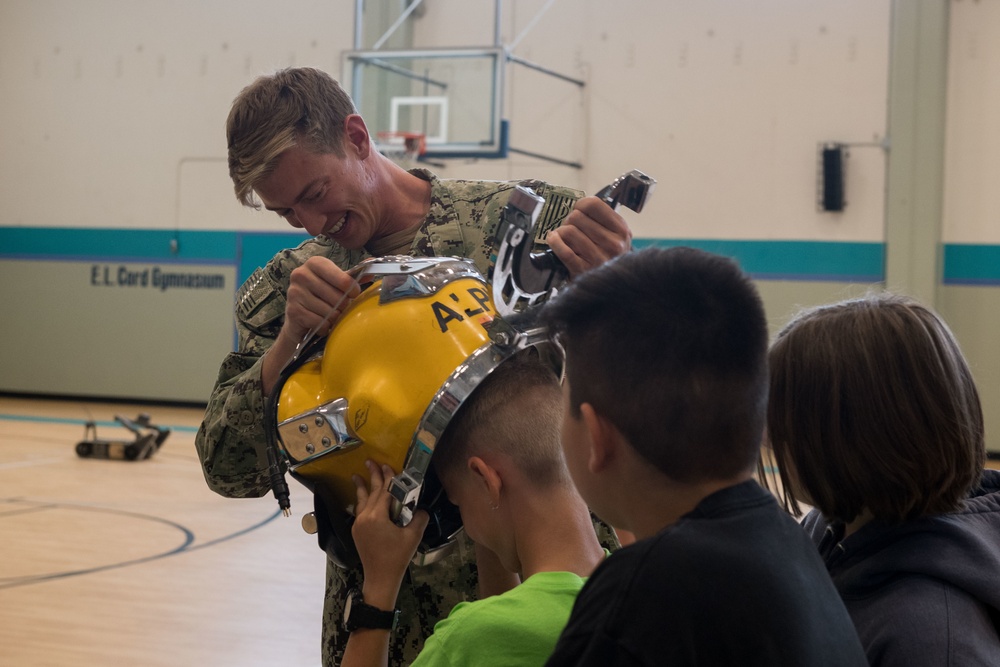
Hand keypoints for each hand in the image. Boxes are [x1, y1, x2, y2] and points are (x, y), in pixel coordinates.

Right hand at [284, 256, 361, 340]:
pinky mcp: (292, 311)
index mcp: (315, 263)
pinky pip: (319, 322)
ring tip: (330, 316)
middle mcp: (301, 274)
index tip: (354, 294)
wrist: (298, 318)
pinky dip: (324, 327)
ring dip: (334, 318)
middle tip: (340, 308)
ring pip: (328, 311)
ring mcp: (294, 292)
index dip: (352, 289)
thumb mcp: (336, 283)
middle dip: (343, 306)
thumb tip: (371, 265)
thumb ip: (352, 276)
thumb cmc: (321, 297)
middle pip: (337, 297)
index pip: (343, 278)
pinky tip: (321, 323)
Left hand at [352, 460, 429, 607]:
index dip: (388, 478)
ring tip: (356, 475)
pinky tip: (361, 498)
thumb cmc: (397, 557)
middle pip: (371, 493)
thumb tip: (421, 509)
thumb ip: (419, 519)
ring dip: (361, 487)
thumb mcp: (413, 537)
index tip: (389, 466)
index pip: (384, 492)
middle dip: (372, 476)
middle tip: (370, 461)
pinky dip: (362, 501)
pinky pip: (359, 511)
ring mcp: (358, 524)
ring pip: (361, 501)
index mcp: (377, 517)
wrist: (380, 578)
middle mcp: (364, 517)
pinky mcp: (357, 531)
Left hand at [546, 196, 632, 276]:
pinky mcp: (583, 271)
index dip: (580, 205)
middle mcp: (613, 244)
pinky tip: (553, 240)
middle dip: (569, 221)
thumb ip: (602, 219)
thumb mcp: (615, 236)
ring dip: (561, 232)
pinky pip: (563, 250)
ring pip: (568, 231)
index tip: (577, 211)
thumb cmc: (608, 256)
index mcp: (621, 230)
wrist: (610, 286)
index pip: (593, 204)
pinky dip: (554, 242)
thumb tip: (577, 205)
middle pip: (577, 216)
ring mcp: (598, 258)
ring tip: (564, 237)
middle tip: (570, 228)